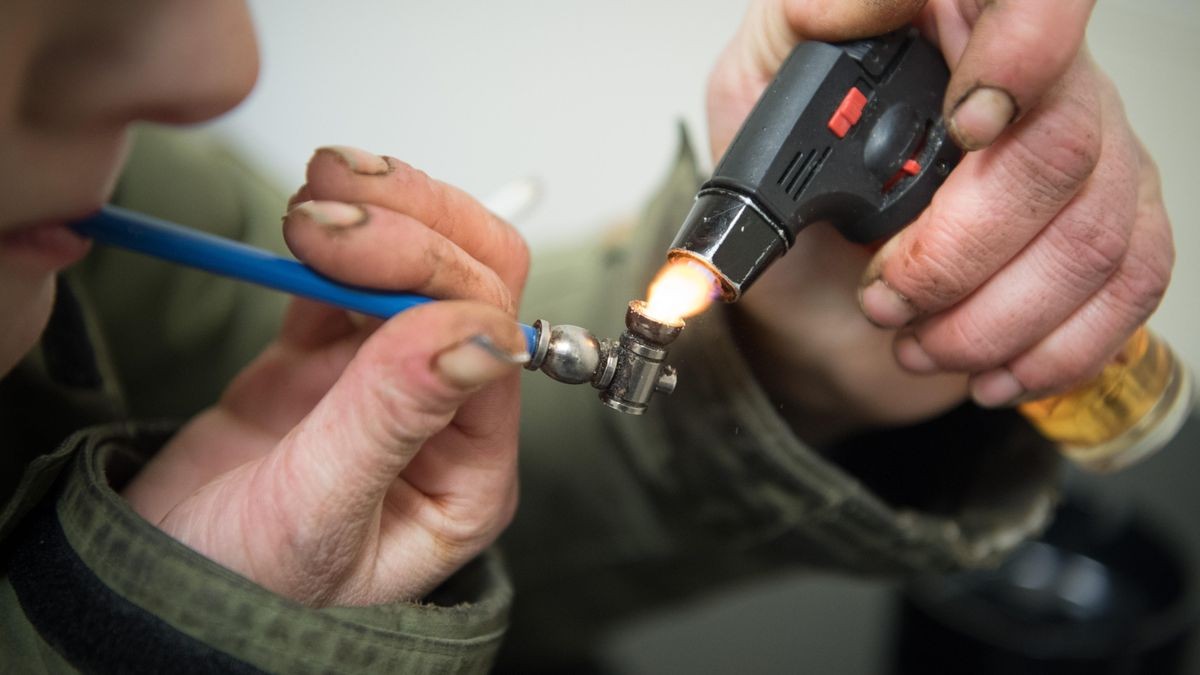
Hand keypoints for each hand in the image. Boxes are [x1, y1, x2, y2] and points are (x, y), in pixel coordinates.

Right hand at [122, 146, 530, 605]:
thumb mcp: (315, 516)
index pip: (492, 340)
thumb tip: (482, 333)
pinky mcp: (326, 361)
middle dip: (408, 228)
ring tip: (311, 195)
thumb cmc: (242, 590)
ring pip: (417, 266)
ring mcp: (386, 382)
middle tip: (323, 202)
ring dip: (377, 214)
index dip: (432, 275)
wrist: (152, 595)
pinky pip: (347, 283)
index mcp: (470, 469)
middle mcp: (444, 417)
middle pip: (471, 282)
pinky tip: (300, 228)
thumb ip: (391, 419)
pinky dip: (330, 244)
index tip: (347, 249)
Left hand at [708, 0, 1171, 442]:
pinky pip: (1129, 287)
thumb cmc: (792, 193)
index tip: (967, 125)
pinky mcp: (1111, 231)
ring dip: (990, 317)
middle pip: (1057, 148)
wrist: (816, 302)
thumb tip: (846, 1)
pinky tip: (991, 367)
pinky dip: (1054, 348)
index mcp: (961, 31)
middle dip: (956, 251)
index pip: (1036, 3)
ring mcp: (1090, 157)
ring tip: (915, 339)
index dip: (1021, 53)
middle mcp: (1042, 85)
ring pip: (1091, 237)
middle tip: (883, 292)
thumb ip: (800, 27)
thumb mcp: (754, 93)